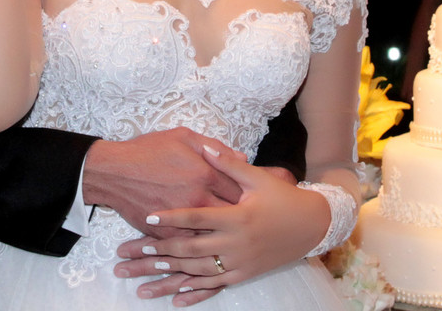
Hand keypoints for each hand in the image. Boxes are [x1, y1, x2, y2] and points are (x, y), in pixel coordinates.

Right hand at [83, 128, 244, 238]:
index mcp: (206, 175)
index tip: (256, 200)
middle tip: (252, 222)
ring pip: (213, 235)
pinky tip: (210, 248)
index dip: (251, 196)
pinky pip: (189, 245)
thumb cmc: (149, 150)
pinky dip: (201, 247)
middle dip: (243, 219)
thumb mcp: (185, 138)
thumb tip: (241, 158)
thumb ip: (216, 148)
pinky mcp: (166, 233)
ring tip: (236, 238)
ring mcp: (182, 219)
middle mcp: (198, 200)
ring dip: (225, 236)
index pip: (240, 191)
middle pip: (232, 216)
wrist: (113, 172)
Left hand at [115, 144, 329, 305]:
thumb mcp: (257, 178)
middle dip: (156, 252)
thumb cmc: (283, 198)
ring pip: (196, 272)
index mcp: (237, 217)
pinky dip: (193, 292)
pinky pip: (214, 286)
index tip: (147, 216)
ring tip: (140, 278)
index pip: (196, 217)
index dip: (171, 217)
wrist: (311, 225)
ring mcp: (239, 262)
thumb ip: (228, 165)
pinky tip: (173, 297)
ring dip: (166, 276)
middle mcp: (235, 243)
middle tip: (130, 252)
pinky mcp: (243, 275)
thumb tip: (205, 147)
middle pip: (188, 249)